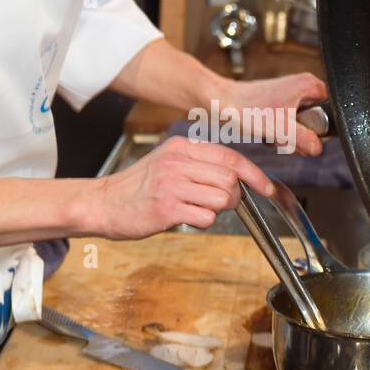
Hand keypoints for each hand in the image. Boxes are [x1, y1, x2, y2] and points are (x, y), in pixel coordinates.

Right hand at [88, 137, 275, 237]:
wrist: (103, 204)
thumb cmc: (137, 187)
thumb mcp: (167, 162)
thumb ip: (199, 164)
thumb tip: (237, 176)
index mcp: (180, 148)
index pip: (230, 157)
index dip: (255, 174)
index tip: (267, 187)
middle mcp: (177, 162)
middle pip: (230, 179)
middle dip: (234, 196)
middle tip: (221, 203)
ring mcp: (172, 185)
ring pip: (222, 198)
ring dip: (218, 210)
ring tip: (198, 210)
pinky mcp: (167, 208)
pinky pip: (206, 217)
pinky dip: (203, 221)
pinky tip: (185, 218)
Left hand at [213, 72, 328, 155]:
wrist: (220, 103)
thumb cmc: (244, 108)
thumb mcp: (280, 128)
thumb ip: (304, 139)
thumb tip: (318, 149)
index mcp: (308, 84)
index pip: (334, 108)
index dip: (324, 126)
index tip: (309, 134)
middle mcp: (302, 86)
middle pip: (320, 119)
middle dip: (306, 134)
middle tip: (288, 136)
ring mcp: (291, 95)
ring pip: (305, 124)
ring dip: (293, 136)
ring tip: (277, 135)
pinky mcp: (280, 104)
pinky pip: (292, 124)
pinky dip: (283, 133)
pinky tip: (271, 134)